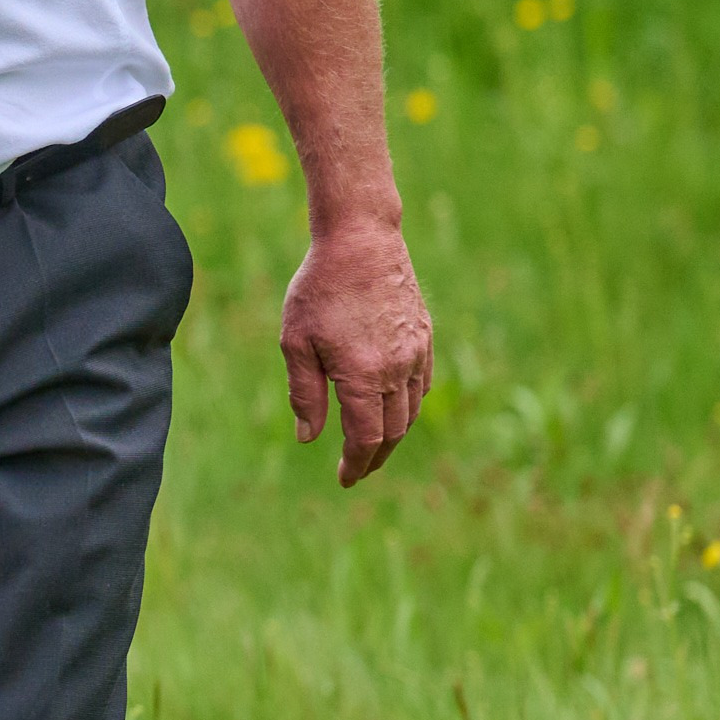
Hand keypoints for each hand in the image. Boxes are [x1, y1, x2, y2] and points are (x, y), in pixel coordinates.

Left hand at [281, 212, 434, 485]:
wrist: (361, 240)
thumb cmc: (319, 289)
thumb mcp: (296, 342)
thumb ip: (304, 393)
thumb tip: (308, 438)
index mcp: (363, 376)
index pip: (366, 438)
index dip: (356, 463)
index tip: (345, 479)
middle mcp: (397, 370)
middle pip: (392, 432)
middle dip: (375, 457)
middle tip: (357, 471)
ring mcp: (416, 353)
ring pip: (411, 410)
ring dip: (394, 435)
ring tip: (374, 448)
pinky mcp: (424, 336)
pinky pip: (422, 384)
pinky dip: (409, 405)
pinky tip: (394, 410)